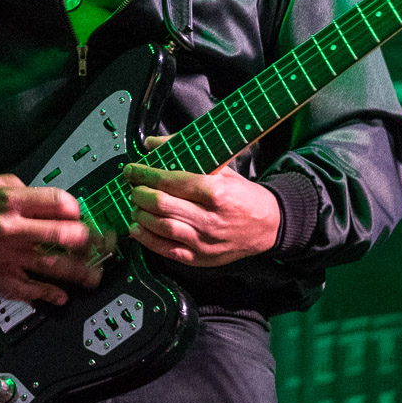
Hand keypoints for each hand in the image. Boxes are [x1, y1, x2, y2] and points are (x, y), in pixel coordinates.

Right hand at [0, 173, 102, 304]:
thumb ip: (24, 190)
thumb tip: (52, 202)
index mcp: (12, 200)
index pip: (56, 203)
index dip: (75, 208)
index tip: (81, 213)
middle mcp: (11, 227)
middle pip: (59, 235)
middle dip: (85, 240)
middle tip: (100, 243)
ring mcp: (5, 253)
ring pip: (49, 265)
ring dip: (76, 272)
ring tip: (94, 275)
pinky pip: (24, 287)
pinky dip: (44, 294)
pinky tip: (61, 297)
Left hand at [121, 136, 280, 266]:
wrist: (268, 226)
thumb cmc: (242, 195)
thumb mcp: (222, 168)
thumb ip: (186, 153)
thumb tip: (152, 144)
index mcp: (215, 191)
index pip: (169, 181)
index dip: (145, 174)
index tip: (132, 170)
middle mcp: (208, 218)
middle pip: (161, 204)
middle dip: (139, 194)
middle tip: (133, 188)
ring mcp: (203, 241)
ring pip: (161, 227)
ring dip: (140, 215)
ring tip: (135, 206)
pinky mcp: (200, 258)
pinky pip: (166, 250)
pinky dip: (147, 239)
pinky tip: (138, 228)